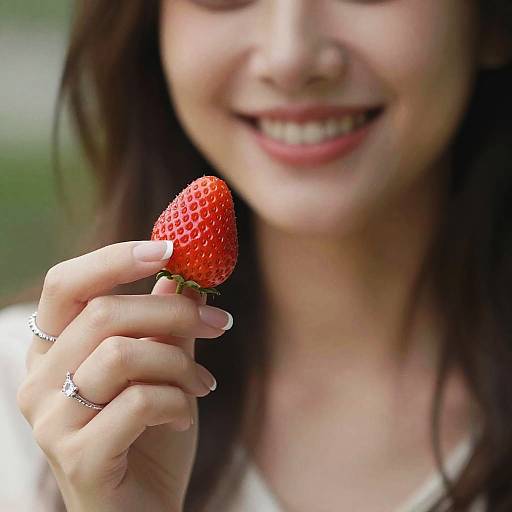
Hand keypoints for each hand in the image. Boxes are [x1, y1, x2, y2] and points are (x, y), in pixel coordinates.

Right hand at [16, 241, 231, 511]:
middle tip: (220, 322)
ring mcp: (51, 421)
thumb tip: (180, 275)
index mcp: (53, 351)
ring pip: (122, 354)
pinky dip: (177, 402)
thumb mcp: (161, 368)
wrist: (143, 510)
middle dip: (175, 312)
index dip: (115, 259)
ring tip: (202, 384)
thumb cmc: (148, 435)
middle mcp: (38, 381)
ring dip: (179, 363)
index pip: (65, 283)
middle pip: (104, 313)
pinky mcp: (77, 456)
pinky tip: (185, 415)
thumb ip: (163, 323)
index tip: (169, 249)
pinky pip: (139, 401)